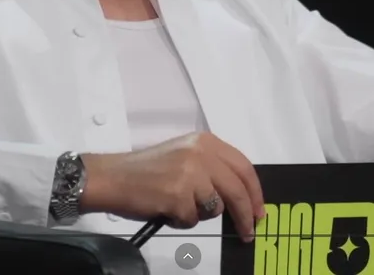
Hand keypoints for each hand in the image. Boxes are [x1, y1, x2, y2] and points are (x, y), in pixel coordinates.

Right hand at [80, 132, 265, 241]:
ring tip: (178, 204)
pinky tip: (166, 208)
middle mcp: (200, 154)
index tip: (259, 210)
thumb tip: (240, 194)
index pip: (243, 167)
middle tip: (249, 230)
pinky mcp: (178, 195)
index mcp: (205, 142)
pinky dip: (181, 220)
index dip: (255, 192)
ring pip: (214, 208)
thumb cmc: (146, 170)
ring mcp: (190, 174)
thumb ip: (212, 168)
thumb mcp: (184, 155)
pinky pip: (192, 219)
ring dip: (199, 214)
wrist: (113, 177)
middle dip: (246, 214)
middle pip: (237, 190)